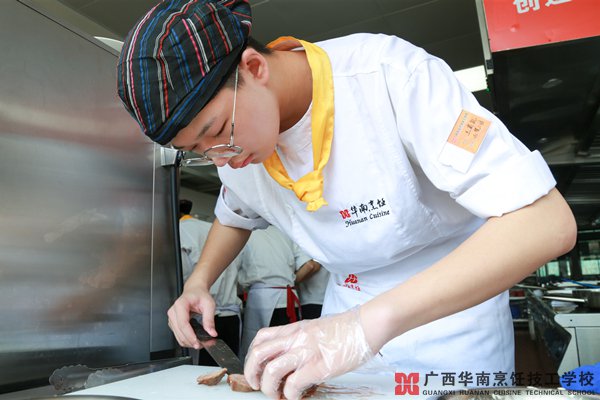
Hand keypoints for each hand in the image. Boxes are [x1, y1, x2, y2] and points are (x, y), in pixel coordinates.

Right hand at [166, 284, 215, 348]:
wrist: (194, 291)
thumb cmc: (200, 295)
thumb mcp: (209, 304)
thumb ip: (210, 319)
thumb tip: (211, 332)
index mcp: (180, 305)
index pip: (183, 324)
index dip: (190, 335)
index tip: (197, 343)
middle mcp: (173, 312)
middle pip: (180, 332)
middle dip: (191, 341)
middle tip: (205, 344)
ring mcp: (172, 318)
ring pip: (178, 337)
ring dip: (189, 342)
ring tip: (202, 343)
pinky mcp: (173, 324)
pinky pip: (179, 336)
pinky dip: (187, 340)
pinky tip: (196, 339)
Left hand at [244, 307, 374, 399]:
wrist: (366, 325)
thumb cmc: (346, 328)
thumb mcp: (315, 328)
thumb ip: (300, 339)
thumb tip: (290, 356)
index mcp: (294, 329)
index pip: (261, 338)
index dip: (252, 356)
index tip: (256, 369)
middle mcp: (295, 338)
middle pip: (259, 354)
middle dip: (252, 374)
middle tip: (257, 385)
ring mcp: (306, 352)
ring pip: (271, 371)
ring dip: (269, 389)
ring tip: (278, 395)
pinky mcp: (318, 366)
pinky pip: (293, 384)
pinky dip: (290, 395)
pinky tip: (296, 396)